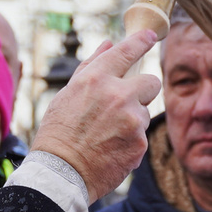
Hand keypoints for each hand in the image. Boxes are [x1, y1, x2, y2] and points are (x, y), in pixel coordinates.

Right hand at [31, 29, 162, 202]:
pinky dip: (129, 141)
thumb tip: (108, 44)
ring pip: (145, 112)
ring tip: (106, 134)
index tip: (151, 37)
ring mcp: (132, 120)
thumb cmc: (59, 132)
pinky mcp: (140, 143)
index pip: (128, 50)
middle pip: (152, 81)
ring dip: (132, 120)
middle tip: (127, 102)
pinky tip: (110, 149)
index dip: (142, 41)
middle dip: (144, 90)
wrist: (61, 174)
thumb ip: (91, 66)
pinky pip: (141, 136)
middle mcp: (118, 95)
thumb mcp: (67, 94)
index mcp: (97, 79)